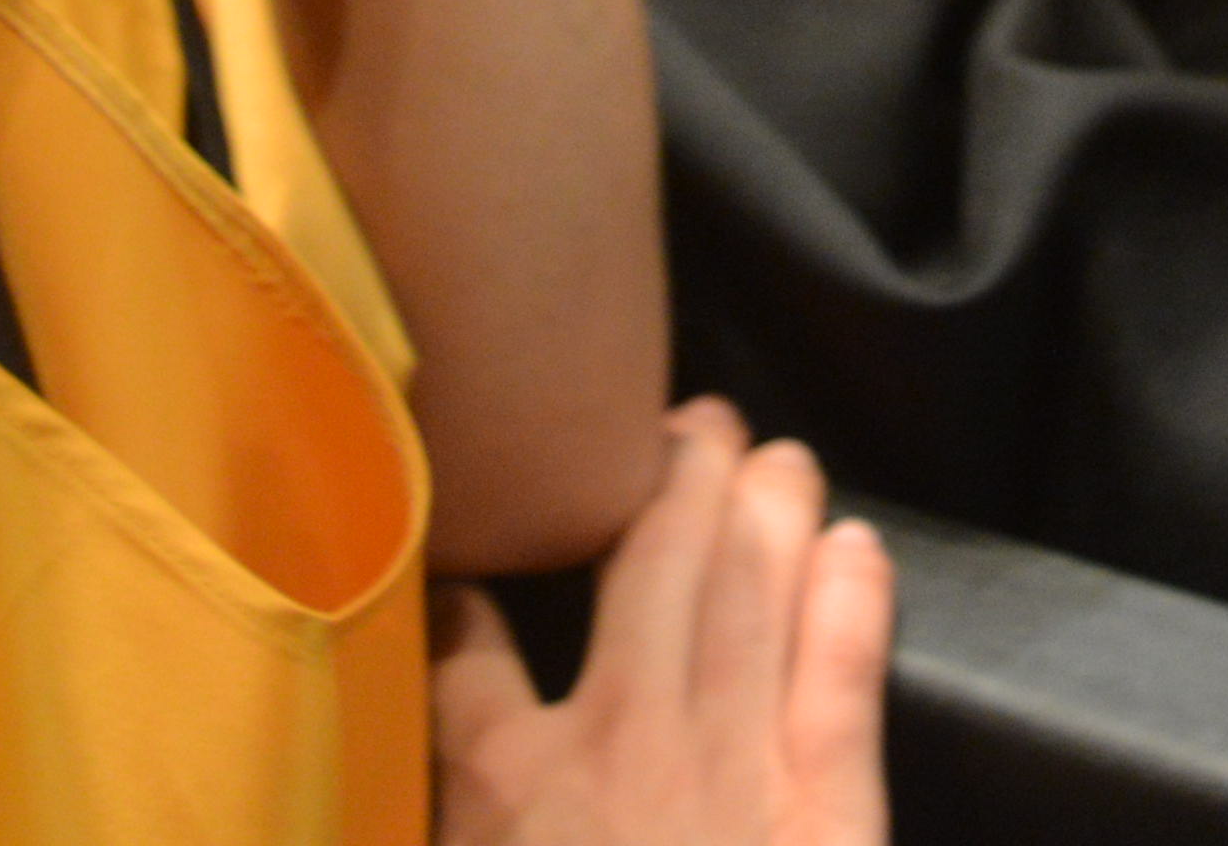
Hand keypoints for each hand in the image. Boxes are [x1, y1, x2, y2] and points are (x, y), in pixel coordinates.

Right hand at [436, 404, 892, 845]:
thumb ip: (429, 821)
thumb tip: (370, 794)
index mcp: (509, 778)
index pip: (470, 647)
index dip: (468, 590)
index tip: (474, 558)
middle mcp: (625, 738)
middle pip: (652, 567)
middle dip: (679, 477)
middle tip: (697, 421)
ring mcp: (734, 767)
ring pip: (751, 597)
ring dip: (769, 512)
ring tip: (779, 458)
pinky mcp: (828, 813)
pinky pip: (843, 684)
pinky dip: (853, 604)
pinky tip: (857, 545)